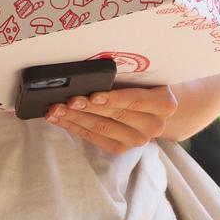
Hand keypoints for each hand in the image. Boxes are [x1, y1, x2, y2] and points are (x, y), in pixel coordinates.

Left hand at [46, 85, 177, 153]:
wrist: (156, 109)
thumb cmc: (144, 84)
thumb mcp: (143, 76)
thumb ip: (125, 75)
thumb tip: (90, 71)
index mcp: (164, 104)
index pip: (135, 100)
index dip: (113, 98)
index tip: (93, 95)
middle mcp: (154, 125)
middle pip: (114, 115)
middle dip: (87, 107)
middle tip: (66, 101)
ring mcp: (137, 140)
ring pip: (101, 128)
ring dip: (74, 118)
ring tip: (55, 109)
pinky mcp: (121, 148)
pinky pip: (94, 137)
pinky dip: (74, 127)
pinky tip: (60, 119)